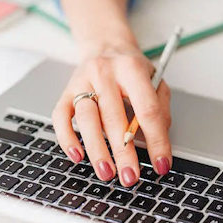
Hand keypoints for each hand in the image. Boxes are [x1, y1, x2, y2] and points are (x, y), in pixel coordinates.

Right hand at [52, 42, 171, 186]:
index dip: (157, 140)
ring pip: (86, 120)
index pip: (148, 110)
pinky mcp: (65, 91)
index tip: (161, 164)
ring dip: (97, 150)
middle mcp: (105, 73)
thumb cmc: (132, 68)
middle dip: (124, 153)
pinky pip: (60, 117)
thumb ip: (160, 107)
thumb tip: (158, 140)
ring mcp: (81, 81)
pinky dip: (67, 139)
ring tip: (107, 173)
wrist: (105, 45)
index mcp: (132, 69)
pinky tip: (78, 156)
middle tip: (131, 177)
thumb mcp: (155, 79)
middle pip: (114, 118)